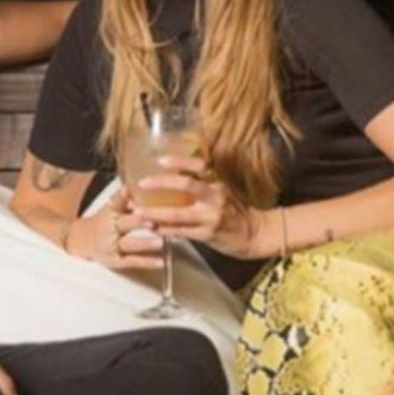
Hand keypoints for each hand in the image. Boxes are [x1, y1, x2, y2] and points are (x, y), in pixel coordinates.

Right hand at [63, 186, 163, 269]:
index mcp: (110, 212)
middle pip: (124, 224)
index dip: (126, 199)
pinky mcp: (117, 261)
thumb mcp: (110, 207)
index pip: (117, 203)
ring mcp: (113, 246)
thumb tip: (136, 186)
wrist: (82, 241)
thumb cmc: (102, 221)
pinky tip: (161, 262)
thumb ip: (124, 198)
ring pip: (129, 244)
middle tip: (154, 222)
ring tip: (161, 242)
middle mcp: (110, 229)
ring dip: (145, 244)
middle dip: (139, 223)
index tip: (136, 196)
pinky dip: (147, 262)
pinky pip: (132, 261)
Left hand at [131, 155, 258, 259]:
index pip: (199, 165)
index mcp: (218, 183)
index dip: (180, 161)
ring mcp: (211, 217)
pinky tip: (153, 228)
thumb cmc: (236, 211)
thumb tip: (177, 174)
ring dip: (155, 213)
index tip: (161, 160)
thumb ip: (204, 184)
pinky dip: (165, 230)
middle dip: (161, 183)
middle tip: (141, 184)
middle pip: (186, 184)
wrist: (255, 233)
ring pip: (177, 214)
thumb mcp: (223, 191)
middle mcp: (215, 197)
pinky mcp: (208, 235)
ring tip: (138, 212)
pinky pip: (181, 232)